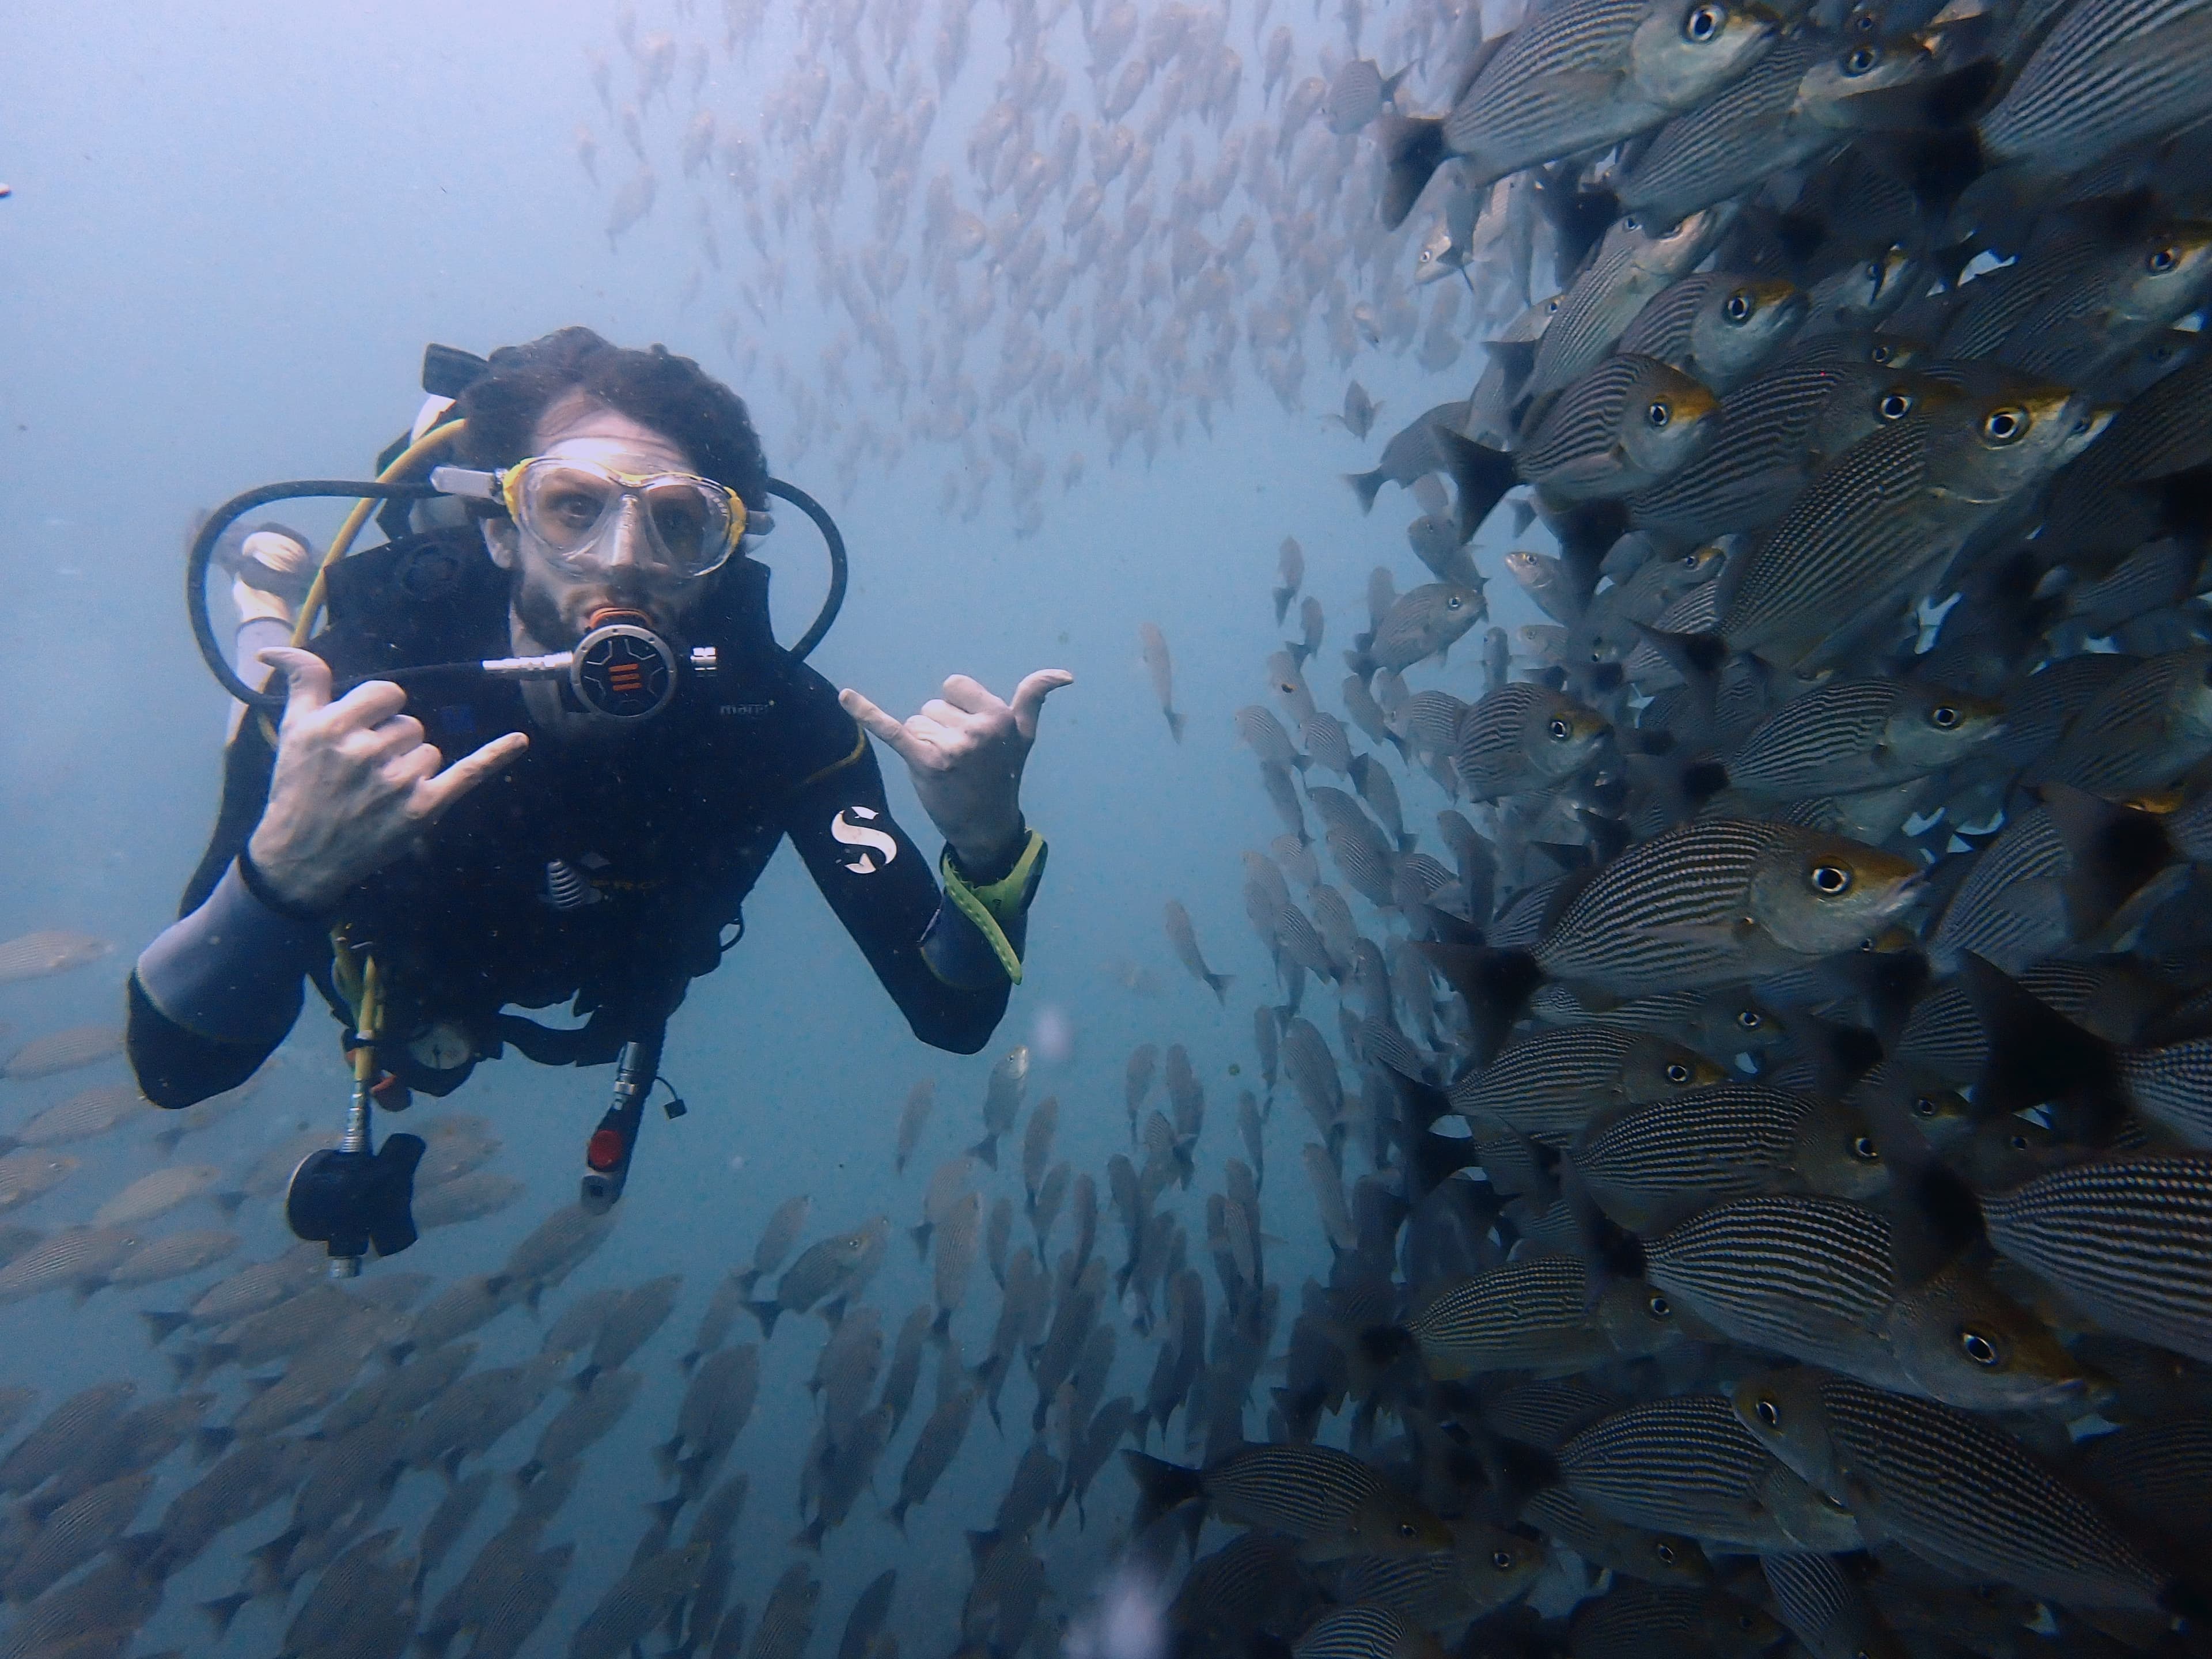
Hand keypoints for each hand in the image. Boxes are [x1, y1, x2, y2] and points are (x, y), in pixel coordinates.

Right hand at [246, 647, 529, 911]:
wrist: (301, 856)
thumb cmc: (299, 789)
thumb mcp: (292, 731)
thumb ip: (303, 683)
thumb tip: (279, 648)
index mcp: (332, 727)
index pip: (386, 693)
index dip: (379, 709)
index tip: (364, 729)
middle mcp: (365, 751)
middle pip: (410, 724)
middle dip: (393, 742)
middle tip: (363, 771)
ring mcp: (398, 781)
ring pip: (429, 749)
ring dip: (412, 766)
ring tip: (379, 792)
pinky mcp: (424, 808)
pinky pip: (469, 772)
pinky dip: (495, 755)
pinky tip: (520, 740)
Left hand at [839, 670, 1072, 869]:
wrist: (987, 827)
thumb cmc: (1003, 777)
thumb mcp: (1024, 737)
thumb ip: (1033, 699)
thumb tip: (1064, 674)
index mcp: (999, 716)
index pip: (954, 686)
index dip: (957, 709)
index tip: (972, 737)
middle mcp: (977, 729)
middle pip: (932, 706)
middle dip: (940, 729)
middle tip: (959, 760)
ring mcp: (951, 746)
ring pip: (915, 722)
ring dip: (923, 743)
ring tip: (945, 768)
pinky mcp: (924, 762)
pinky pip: (892, 730)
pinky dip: (866, 713)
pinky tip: (846, 697)